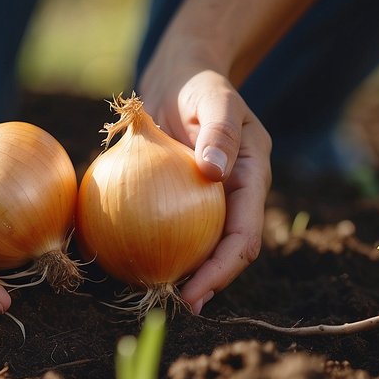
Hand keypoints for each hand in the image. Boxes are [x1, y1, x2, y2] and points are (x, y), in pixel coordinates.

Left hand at [138, 60, 271, 314]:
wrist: (181, 73)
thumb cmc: (200, 82)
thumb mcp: (214, 98)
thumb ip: (219, 131)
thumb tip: (215, 172)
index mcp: (252, 178)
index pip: (244, 237)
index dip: (223, 270)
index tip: (195, 293)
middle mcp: (236, 195)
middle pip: (226, 251)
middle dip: (208, 284)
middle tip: (176, 305)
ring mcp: (211, 198)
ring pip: (202, 244)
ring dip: (185, 271)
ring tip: (154, 292)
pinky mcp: (184, 196)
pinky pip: (172, 225)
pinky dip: (156, 243)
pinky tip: (126, 258)